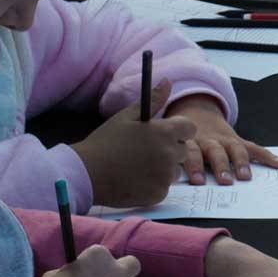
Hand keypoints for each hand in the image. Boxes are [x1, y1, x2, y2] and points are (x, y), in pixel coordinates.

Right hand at [70, 80, 196, 207]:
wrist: (87, 173)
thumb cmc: (105, 142)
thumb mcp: (127, 117)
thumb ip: (153, 100)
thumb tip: (168, 82)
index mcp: (164, 132)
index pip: (190, 129)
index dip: (178, 131)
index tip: (163, 135)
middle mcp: (169, 154)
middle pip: (183, 150)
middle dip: (169, 150)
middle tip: (143, 152)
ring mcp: (165, 176)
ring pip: (174, 171)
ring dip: (162, 169)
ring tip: (137, 167)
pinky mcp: (158, 194)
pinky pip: (163, 188)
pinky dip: (152, 185)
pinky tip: (134, 180)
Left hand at [169, 95, 277, 184]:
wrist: (194, 113)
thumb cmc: (179, 140)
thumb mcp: (170, 144)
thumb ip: (168, 160)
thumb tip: (156, 184)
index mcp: (189, 142)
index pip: (191, 152)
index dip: (194, 165)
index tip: (198, 181)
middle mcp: (208, 140)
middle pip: (214, 152)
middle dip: (220, 166)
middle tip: (225, 181)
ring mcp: (224, 140)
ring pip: (234, 150)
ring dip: (241, 163)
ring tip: (246, 177)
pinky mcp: (237, 140)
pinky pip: (253, 148)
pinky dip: (266, 155)